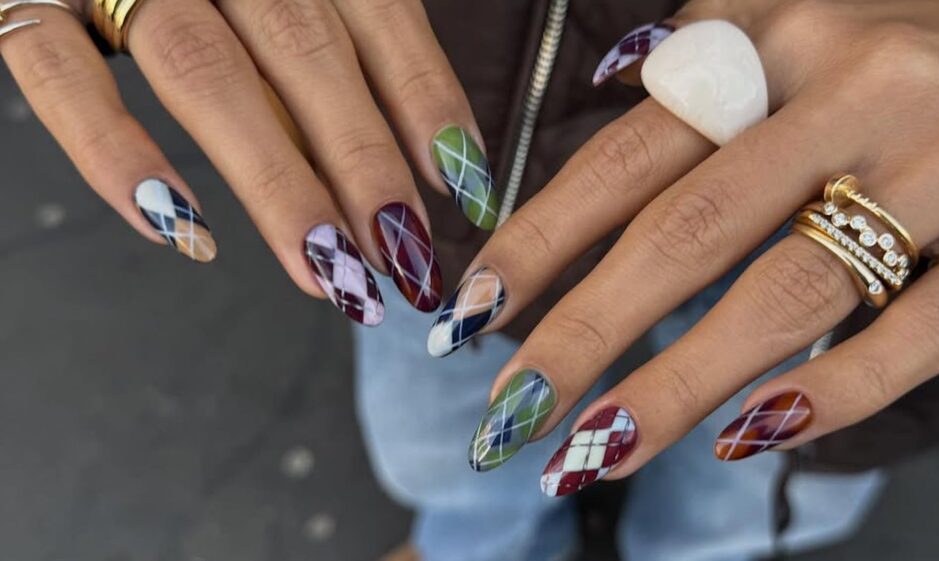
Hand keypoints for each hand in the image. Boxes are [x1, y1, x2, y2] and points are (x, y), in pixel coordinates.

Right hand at [0, 0, 497, 321]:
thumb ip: (334, 40)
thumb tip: (420, 156)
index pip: (376, 11)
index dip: (425, 101)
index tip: (464, 189)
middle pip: (301, 48)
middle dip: (363, 161)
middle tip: (405, 258)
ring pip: (204, 70)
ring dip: (276, 180)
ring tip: (329, 271)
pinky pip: (61, 78)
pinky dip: (118, 155)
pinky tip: (184, 232)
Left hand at [451, 0, 938, 491]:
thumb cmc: (888, 55)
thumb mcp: (780, 36)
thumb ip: (687, 95)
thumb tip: (574, 189)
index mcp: (777, 35)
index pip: (630, 155)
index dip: (541, 241)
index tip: (474, 314)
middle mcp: (860, 90)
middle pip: (694, 230)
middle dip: (588, 331)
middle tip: (514, 412)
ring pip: (793, 292)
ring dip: (681, 383)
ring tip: (599, 448)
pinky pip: (918, 337)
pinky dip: (829, 394)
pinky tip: (749, 432)